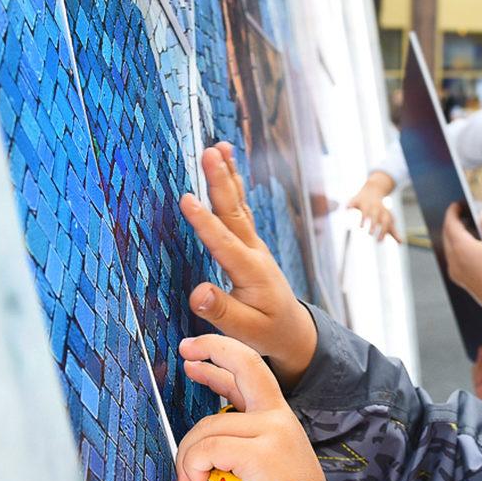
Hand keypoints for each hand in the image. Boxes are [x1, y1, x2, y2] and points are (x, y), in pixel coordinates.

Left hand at [175, 334, 325, 480]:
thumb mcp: (257, 465)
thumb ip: (235, 444)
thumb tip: (199, 439)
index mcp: (277, 420)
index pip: (249, 375)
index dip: (220, 358)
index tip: (194, 356)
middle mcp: (278, 418)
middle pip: (246, 364)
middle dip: (213, 349)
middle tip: (186, 351)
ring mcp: (272, 430)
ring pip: (207, 427)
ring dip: (187, 457)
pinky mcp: (260, 450)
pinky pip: (207, 448)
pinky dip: (192, 468)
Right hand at [179, 142, 316, 384]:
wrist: (294, 331)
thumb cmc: (268, 333)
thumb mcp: (246, 331)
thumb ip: (222, 311)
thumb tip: (197, 293)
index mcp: (252, 272)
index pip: (224, 243)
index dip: (205, 221)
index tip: (187, 199)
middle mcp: (254, 252)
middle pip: (234, 212)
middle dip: (221, 180)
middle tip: (210, 151)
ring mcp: (254, 245)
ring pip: (239, 206)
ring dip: (228, 176)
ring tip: (219, 147)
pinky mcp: (250, 244)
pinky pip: (239, 210)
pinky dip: (232, 187)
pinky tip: (225, 168)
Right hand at [347, 171, 401, 242]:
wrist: (373, 190)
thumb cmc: (380, 210)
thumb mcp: (388, 219)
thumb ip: (393, 231)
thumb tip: (401, 243)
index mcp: (384, 213)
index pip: (385, 222)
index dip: (383, 231)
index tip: (379, 241)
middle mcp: (375, 208)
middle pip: (376, 216)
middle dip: (373, 224)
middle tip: (370, 234)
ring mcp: (366, 203)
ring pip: (365, 210)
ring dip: (363, 218)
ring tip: (361, 227)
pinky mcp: (357, 200)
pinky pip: (353, 202)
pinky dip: (350, 205)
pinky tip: (347, 209)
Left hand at [441, 204, 481, 317]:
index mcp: (459, 246)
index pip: (450, 223)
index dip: (452, 212)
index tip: (455, 205)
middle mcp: (453, 259)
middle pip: (448, 236)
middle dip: (453, 223)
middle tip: (462, 215)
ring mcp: (455, 271)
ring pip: (450, 248)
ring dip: (456, 237)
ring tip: (468, 229)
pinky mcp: (461, 280)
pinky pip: (455, 259)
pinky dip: (460, 249)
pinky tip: (472, 249)